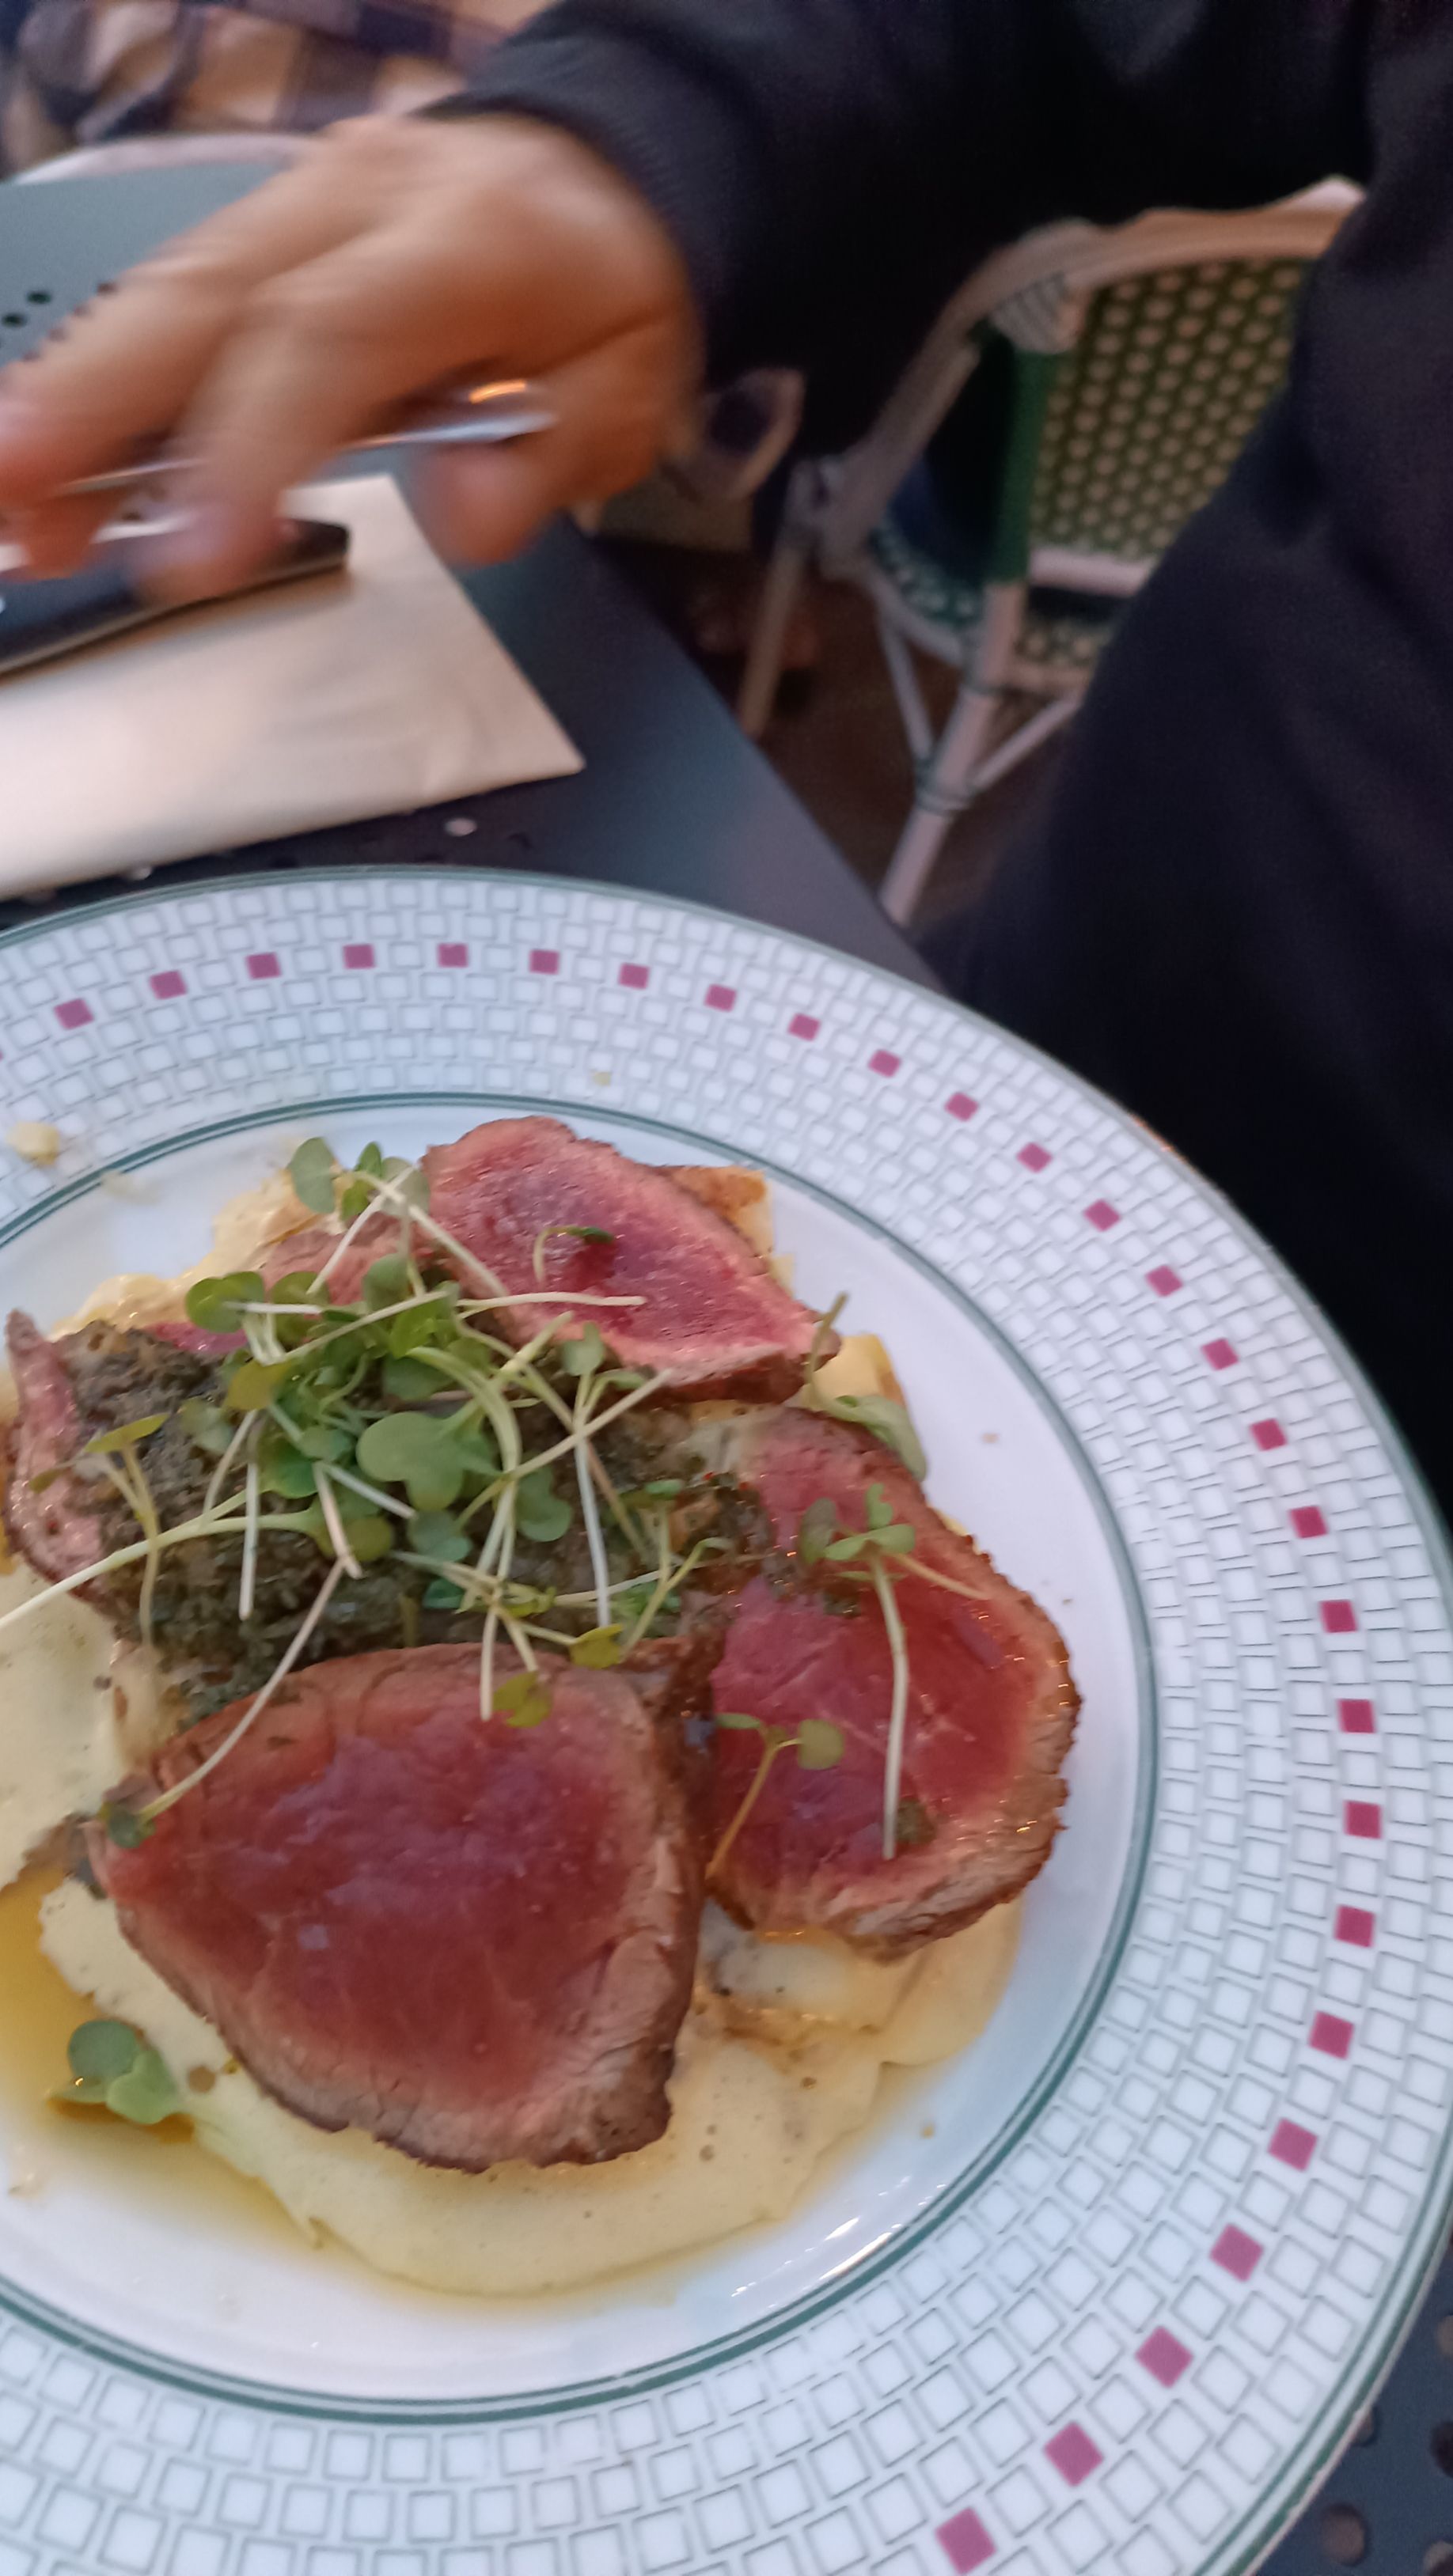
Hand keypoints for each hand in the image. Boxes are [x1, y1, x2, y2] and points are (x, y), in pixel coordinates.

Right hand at [0, 114, 701, 596]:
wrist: (599, 174)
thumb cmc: (606, 302)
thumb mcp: (630, 396)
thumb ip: (554, 462)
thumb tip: (463, 512)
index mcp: (465, 239)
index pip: (333, 336)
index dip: (250, 444)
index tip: (193, 555)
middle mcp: (358, 202)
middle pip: (209, 294)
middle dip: (101, 399)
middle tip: (21, 496)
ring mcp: (295, 204)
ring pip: (168, 291)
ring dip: (79, 399)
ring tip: (15, 504)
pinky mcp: (257, 229)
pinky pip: (170, 300)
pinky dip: (104, 381)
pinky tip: (55, 458)